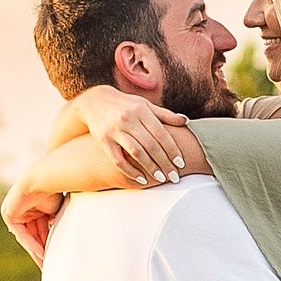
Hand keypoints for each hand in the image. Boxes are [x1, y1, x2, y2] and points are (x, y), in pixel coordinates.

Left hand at [2, 176, 62, 263]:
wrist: (43, 178)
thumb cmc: (54, 190)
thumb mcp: (55, 212)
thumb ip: (55, 224)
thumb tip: (67, 237)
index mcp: (33, 208)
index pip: (40, 230)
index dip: (47, 242)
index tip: (54, 256)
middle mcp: (22, 210)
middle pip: (33, 235)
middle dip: (41, 250)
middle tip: (48, 265)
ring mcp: (14, 212)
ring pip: (27, 236)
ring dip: (36, 250)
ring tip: (46, 263)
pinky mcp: (8, 215)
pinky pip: (21, 233)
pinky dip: (31, 243)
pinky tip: (41, 253)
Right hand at [62, 86, 192, 184]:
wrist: (94, 101)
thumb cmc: (125, 104)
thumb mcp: (144, 105)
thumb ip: (164, 114)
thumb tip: (185, 121)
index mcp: (141, 110)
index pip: (161, 133)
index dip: (172, 149)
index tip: (181, 163)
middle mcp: (128, 119)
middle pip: (151, 145)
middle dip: (164, 162)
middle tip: (174, 176)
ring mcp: (115, 130)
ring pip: (137, 153)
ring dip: (150, 167)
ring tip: (161, 178)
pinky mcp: (103, 140)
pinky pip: (118, 160)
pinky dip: (130, 171)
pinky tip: (141, 179)